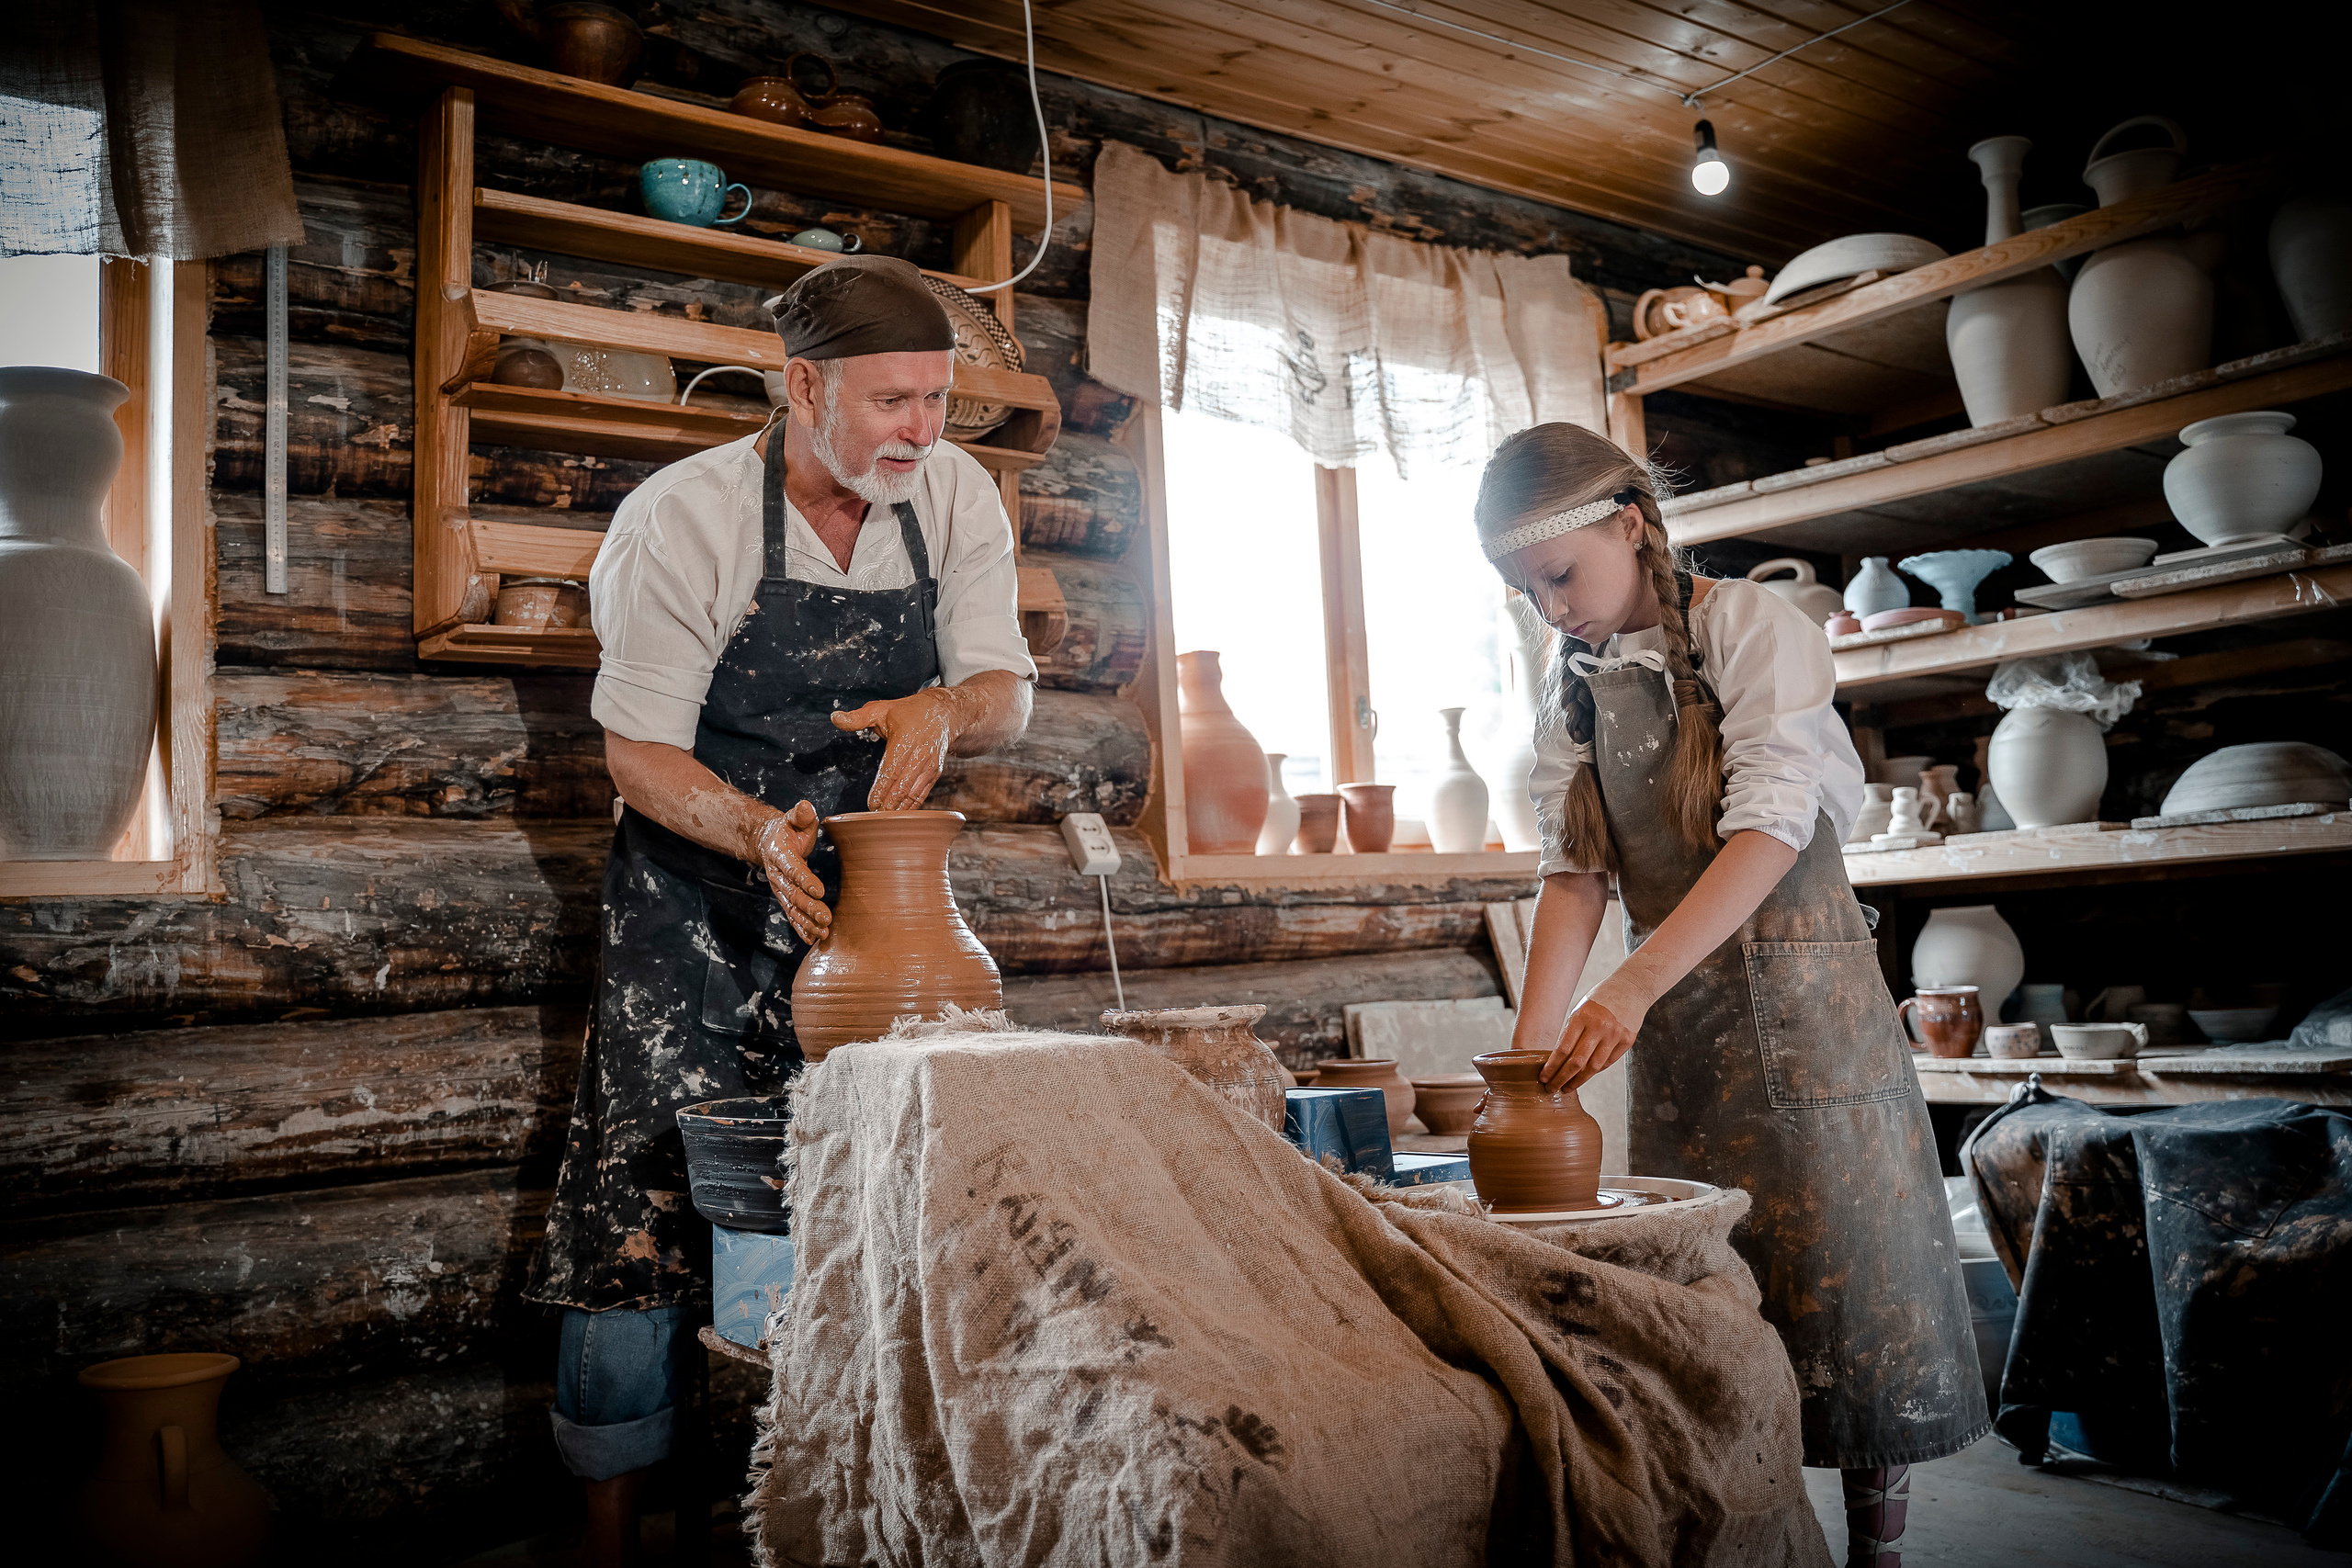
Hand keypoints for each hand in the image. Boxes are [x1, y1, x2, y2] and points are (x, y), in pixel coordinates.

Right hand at [756, 801, 829, 943]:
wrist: (768, 841)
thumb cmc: (788, 829)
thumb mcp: (793, 818)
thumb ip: (800, 814)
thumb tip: (806, 807)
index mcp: (779, 854)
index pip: (792, 868)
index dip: (804, 880)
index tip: (819, 891)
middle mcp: (777, 875)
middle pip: (792, 893)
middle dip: (809, 907)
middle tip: (826, 917)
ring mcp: (780, 889)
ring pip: (792, 908)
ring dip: (807, 921)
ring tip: (823, 932)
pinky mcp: (785, 898)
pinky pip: (792, 915)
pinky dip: (801, 928)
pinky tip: (812, 939)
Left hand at [832, 688, 957, 810]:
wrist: (945, 713)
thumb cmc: (909, 712)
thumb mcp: (881, 709)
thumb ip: (858, 717)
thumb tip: (835, 718)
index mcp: (905, 740)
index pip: (891, 769)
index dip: (881, 789)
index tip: (871, 803)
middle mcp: (920, 754)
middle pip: (903, 785)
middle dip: (890, 804)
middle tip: (876, 818)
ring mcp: (930, 765)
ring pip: (914, 792)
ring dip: (901, 808)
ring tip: (887, 821)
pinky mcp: (935, 773)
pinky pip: (923, 793)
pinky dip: (912, 806)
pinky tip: (901, 815)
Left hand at [1541, 974, 1649, 1089]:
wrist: (1632, 987)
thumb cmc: (1600, 999)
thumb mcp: (1581, 1010)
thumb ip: (1572, 1032)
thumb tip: (1558, 1059)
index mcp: (1582, 1017)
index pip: (1563, 1049)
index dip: (1552, 1067)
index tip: (1543, 1078)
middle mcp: (1599, 1027)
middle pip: (1577, 1062)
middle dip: (1562, 1079)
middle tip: (1551, 1089)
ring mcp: (1615, 1035)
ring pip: (1594, 1067)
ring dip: (1578, 1080)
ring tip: (1567, 1088)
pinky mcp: (1627, 1041)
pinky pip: (1608, 1062)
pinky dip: (1595, 1071)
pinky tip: (1585, 1076)